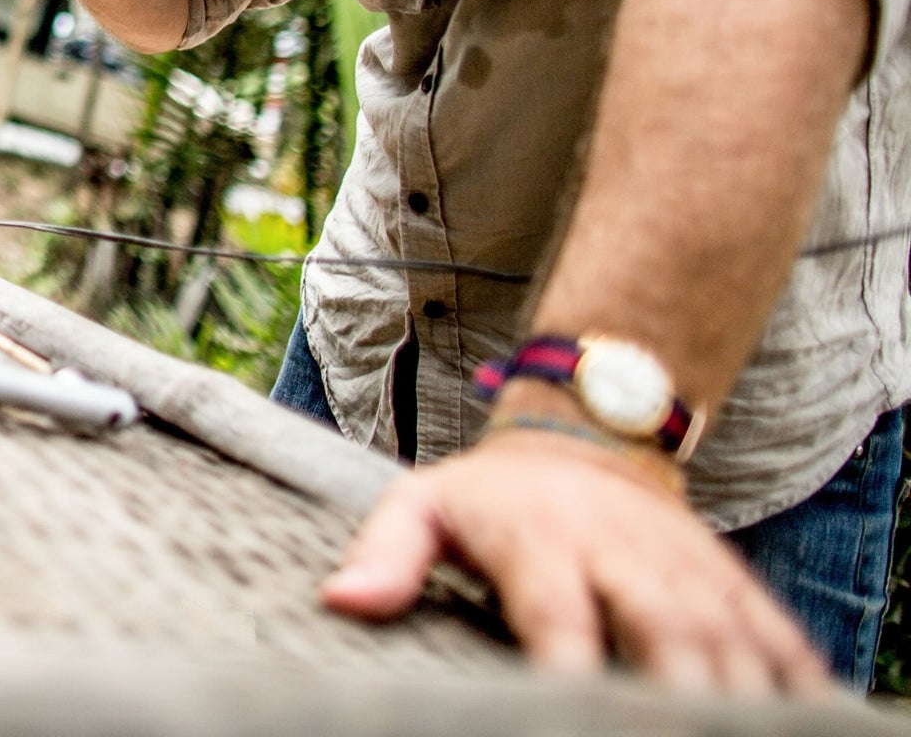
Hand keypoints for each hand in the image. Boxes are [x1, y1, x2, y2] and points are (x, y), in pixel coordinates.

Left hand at [321, 426, 829, 695]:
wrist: (583, 435)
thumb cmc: (493, 497)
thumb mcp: (424, 503)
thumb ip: (387, 552)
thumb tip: (343, 601)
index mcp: (539, 541)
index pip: (556, 613)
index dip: (568, 665)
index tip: (566, 702)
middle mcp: (617, 552)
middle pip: (659, 628)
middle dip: (672, 685)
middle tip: (668, 731)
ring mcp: (679, 565)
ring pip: (723, 632)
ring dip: (735, 685)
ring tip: (728, 730)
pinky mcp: (725, 579)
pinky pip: (773, 631)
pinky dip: (793, 673)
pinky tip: (800, 714)